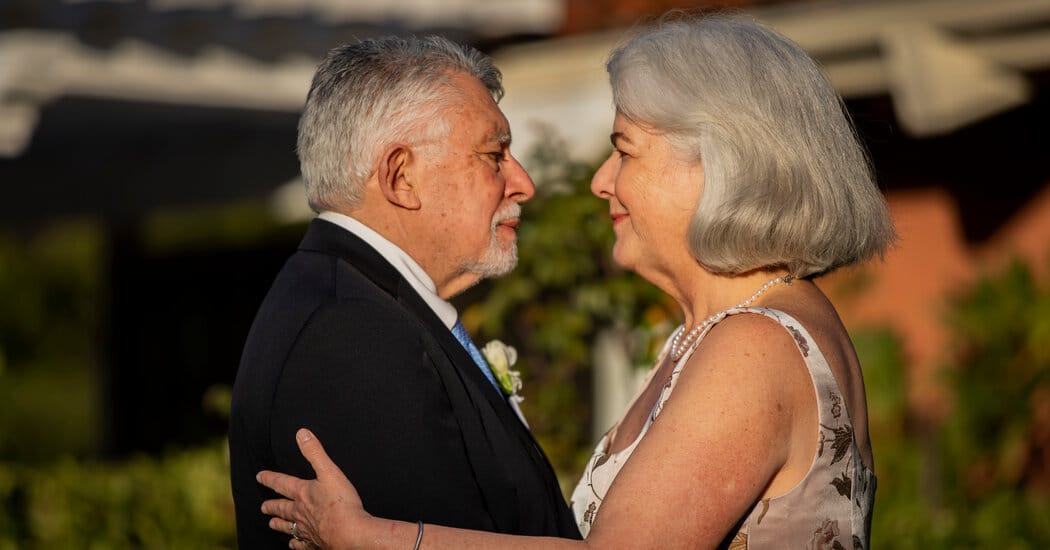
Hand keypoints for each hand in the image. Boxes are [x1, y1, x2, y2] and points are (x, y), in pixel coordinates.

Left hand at [258, 428, 368, 549]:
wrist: (349, 533)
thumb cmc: (341, 503)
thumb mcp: (329, 472)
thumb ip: (315, 452)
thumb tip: (301, 433)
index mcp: (303, 493)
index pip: (282, 483)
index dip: (270, 478)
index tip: (260, 476)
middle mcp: (301, 512)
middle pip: (283, 508)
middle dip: (272, 505)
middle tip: (263, 507)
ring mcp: (307, 529)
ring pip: (289, 526)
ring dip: (280, 524)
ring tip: (272, 523)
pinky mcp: (315, 543)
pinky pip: (301, 544)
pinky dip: (295, 543)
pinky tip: (292, 544)